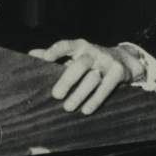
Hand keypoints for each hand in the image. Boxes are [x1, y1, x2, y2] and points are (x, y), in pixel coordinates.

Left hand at [28, 39, 143, 114]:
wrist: (124, 59)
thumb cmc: (90, 59)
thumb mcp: (74, 55)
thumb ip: (54, 55)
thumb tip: (32, 54)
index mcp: (79, 46)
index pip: (66, 45)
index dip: (55, 51)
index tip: (45, 59)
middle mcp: (93, 52)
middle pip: (80, 65)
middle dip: (67, 80)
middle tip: (56, 95)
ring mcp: (107, 62)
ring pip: (93, 79)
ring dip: (80, 94)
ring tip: (68, 107)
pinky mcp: (118, 73)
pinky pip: (106, 88)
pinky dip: (95, 100)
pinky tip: (85, 110)